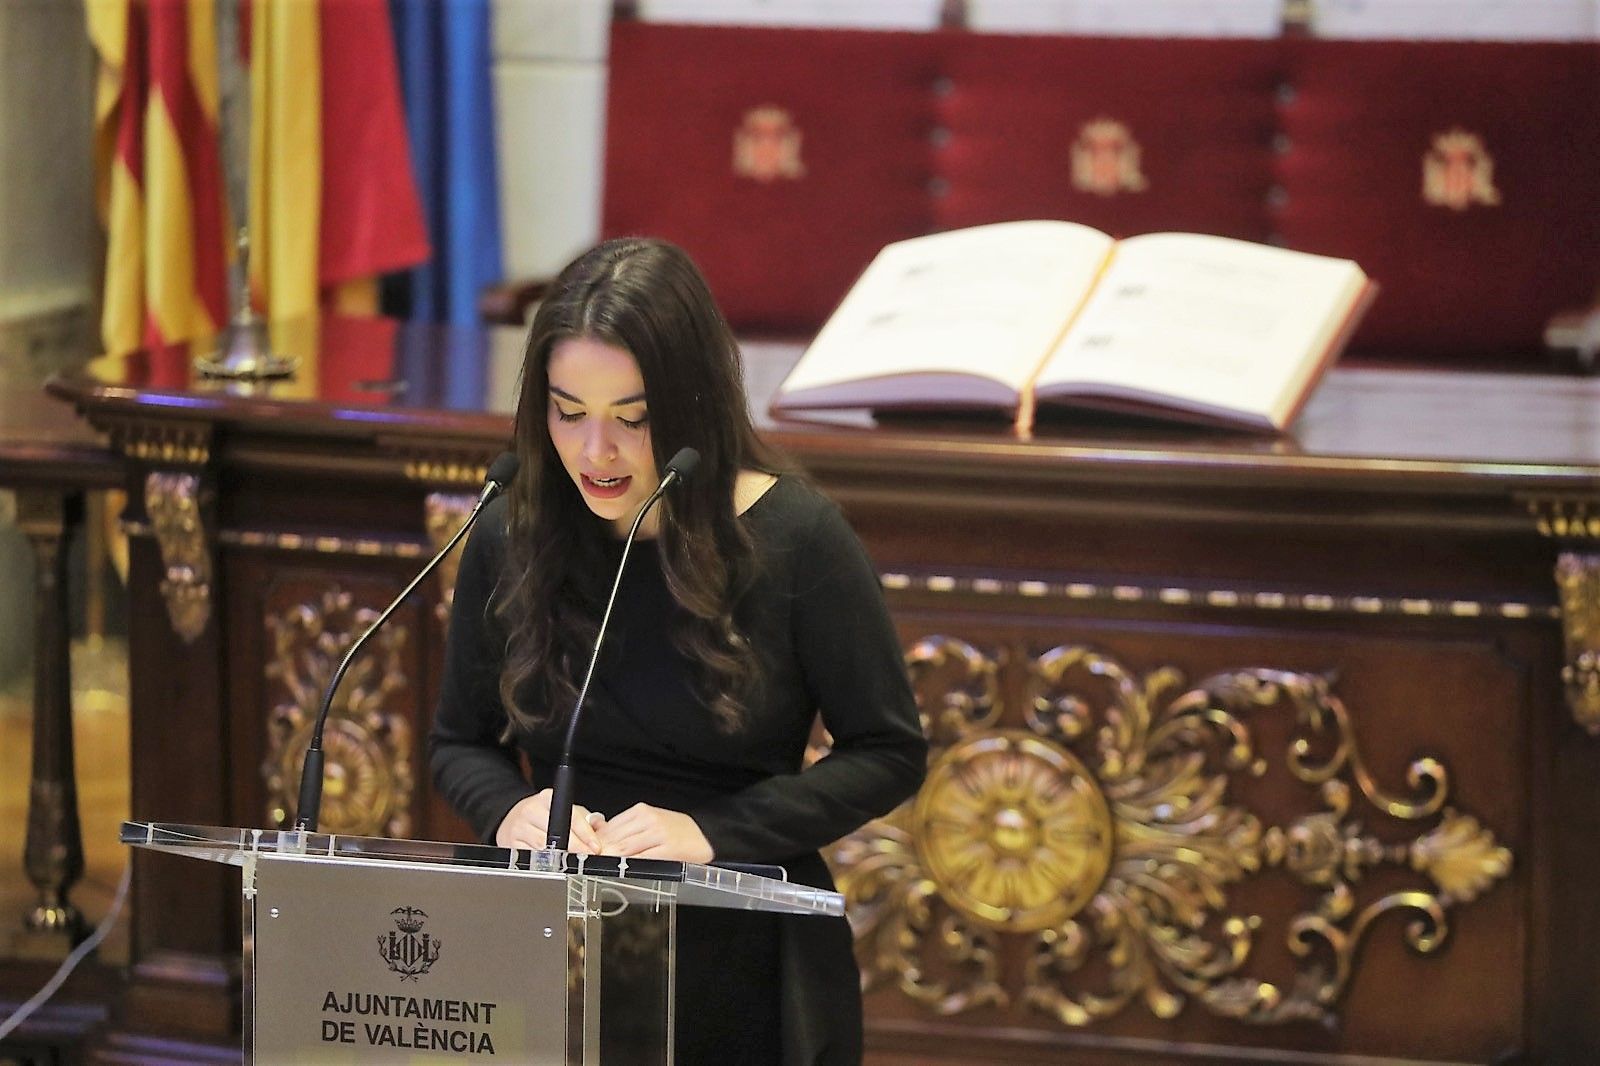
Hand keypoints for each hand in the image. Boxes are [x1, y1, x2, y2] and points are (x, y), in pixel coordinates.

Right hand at [494, 789, 605, 853]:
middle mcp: (530, 810)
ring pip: (542, 848)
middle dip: (575, 849)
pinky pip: (529, 857)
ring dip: (560, 858)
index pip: (570, 816)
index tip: (595, 847)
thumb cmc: (544, 815)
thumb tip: (601, 826)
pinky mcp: (510, 844)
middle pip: (556, 834)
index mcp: (547, 798)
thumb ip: (586, 818)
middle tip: (587, 858)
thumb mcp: (566, 809)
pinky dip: (543, 863)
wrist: (513, 817)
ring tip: (573, 864)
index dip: (585, 834)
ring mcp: (519, 828)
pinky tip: (552, 866)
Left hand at [595, 803, 713, 862]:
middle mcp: (649, 819)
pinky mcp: (668, 849)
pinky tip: (622, 871)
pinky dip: (627, 866)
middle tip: (589, 866)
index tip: (586, 854)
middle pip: (614, 840)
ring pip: (624, 850)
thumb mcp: (649, 823)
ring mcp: (658, 834)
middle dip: (600, 854)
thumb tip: (597, 833)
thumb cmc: (676, 832)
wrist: (706, 836)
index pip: (609, 828)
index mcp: (641, 811)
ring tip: (601, 870)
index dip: (595, 844)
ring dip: (610, 860)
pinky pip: (640, 860)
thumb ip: (625, 828)